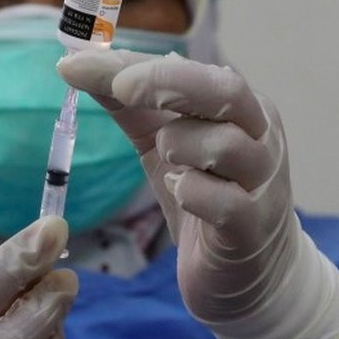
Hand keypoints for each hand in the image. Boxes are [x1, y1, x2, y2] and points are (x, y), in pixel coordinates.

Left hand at [58, 50, 338, 338]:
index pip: (191, 69)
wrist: (249, 276)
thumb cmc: (206, 195)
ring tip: (168, 165)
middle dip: (166, 84)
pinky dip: (191, 193)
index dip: (135, 64)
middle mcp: (261, 136)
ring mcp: (263, 182)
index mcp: (241, 107)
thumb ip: (128, 105)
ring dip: (178, 147)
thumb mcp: (161, 144)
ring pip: (222, 144)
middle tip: (120, 90)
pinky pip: (222, 201)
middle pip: (225, 90)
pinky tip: (180, 194)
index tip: (77, 64)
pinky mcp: (253, 228)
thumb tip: (76, 63)